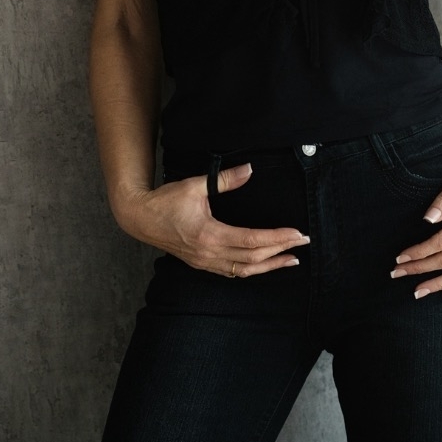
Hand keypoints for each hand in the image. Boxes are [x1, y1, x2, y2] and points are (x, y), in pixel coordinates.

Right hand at [112, 162, 309, 277]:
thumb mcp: (195, 185)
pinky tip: (262, 265)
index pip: (252, 241)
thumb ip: (225, 180)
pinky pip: (231, 272)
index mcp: (209, 235)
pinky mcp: (201, 263)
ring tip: (290, 260)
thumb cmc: (165, 200)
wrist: (139, 218)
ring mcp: (204, 262)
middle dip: (280, 251)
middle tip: (302, 244)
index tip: (297, 234)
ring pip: (243, 270)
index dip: (277, 238)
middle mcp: (209, 253)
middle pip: (253, 259)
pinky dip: (250, 269)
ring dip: (269, 266)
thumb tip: (249, 169)